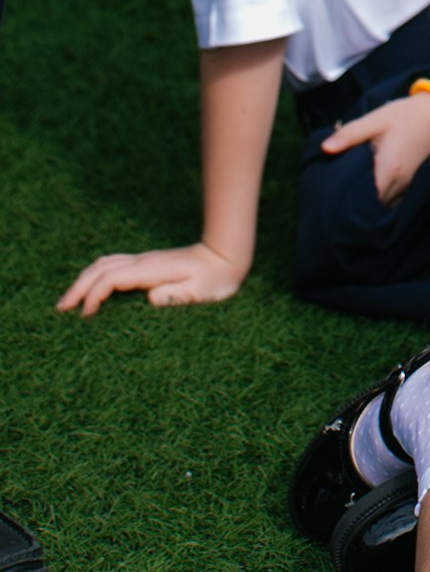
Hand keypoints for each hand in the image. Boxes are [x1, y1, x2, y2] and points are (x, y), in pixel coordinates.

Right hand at [57, 238, 248, 315]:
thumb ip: (177, 295)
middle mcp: (143, 262)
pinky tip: (92, 290)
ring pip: (104, 264)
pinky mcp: (147, 265)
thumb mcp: (201, 292)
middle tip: (61, 310)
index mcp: (151, 270)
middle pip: (100, 269)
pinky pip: (113, 266)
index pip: (112, 279)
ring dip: (84, 280)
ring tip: (69, 301)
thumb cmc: (216, 280)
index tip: (86, 315)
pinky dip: (96, 276)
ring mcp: (144, 261)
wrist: (226, 257)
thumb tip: (151, 298)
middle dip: (78, 288)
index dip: (95, 296)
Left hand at [322, 88, 429, 204]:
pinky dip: (384, 196)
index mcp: (389, 167)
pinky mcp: (414, 181)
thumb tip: (325, 148)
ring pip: (386, 203)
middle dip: (359, 204)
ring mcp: (410, 183)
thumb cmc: (406, 114)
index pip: (367, 200)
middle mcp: (401, 181)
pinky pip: (396, 198)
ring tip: (353, 192)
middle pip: (376, 205)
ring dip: (372, 201)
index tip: (335, 198)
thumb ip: (350, 135)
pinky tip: (373, 186)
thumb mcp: (376, 119)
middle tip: (339, 196)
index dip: (350, 203)